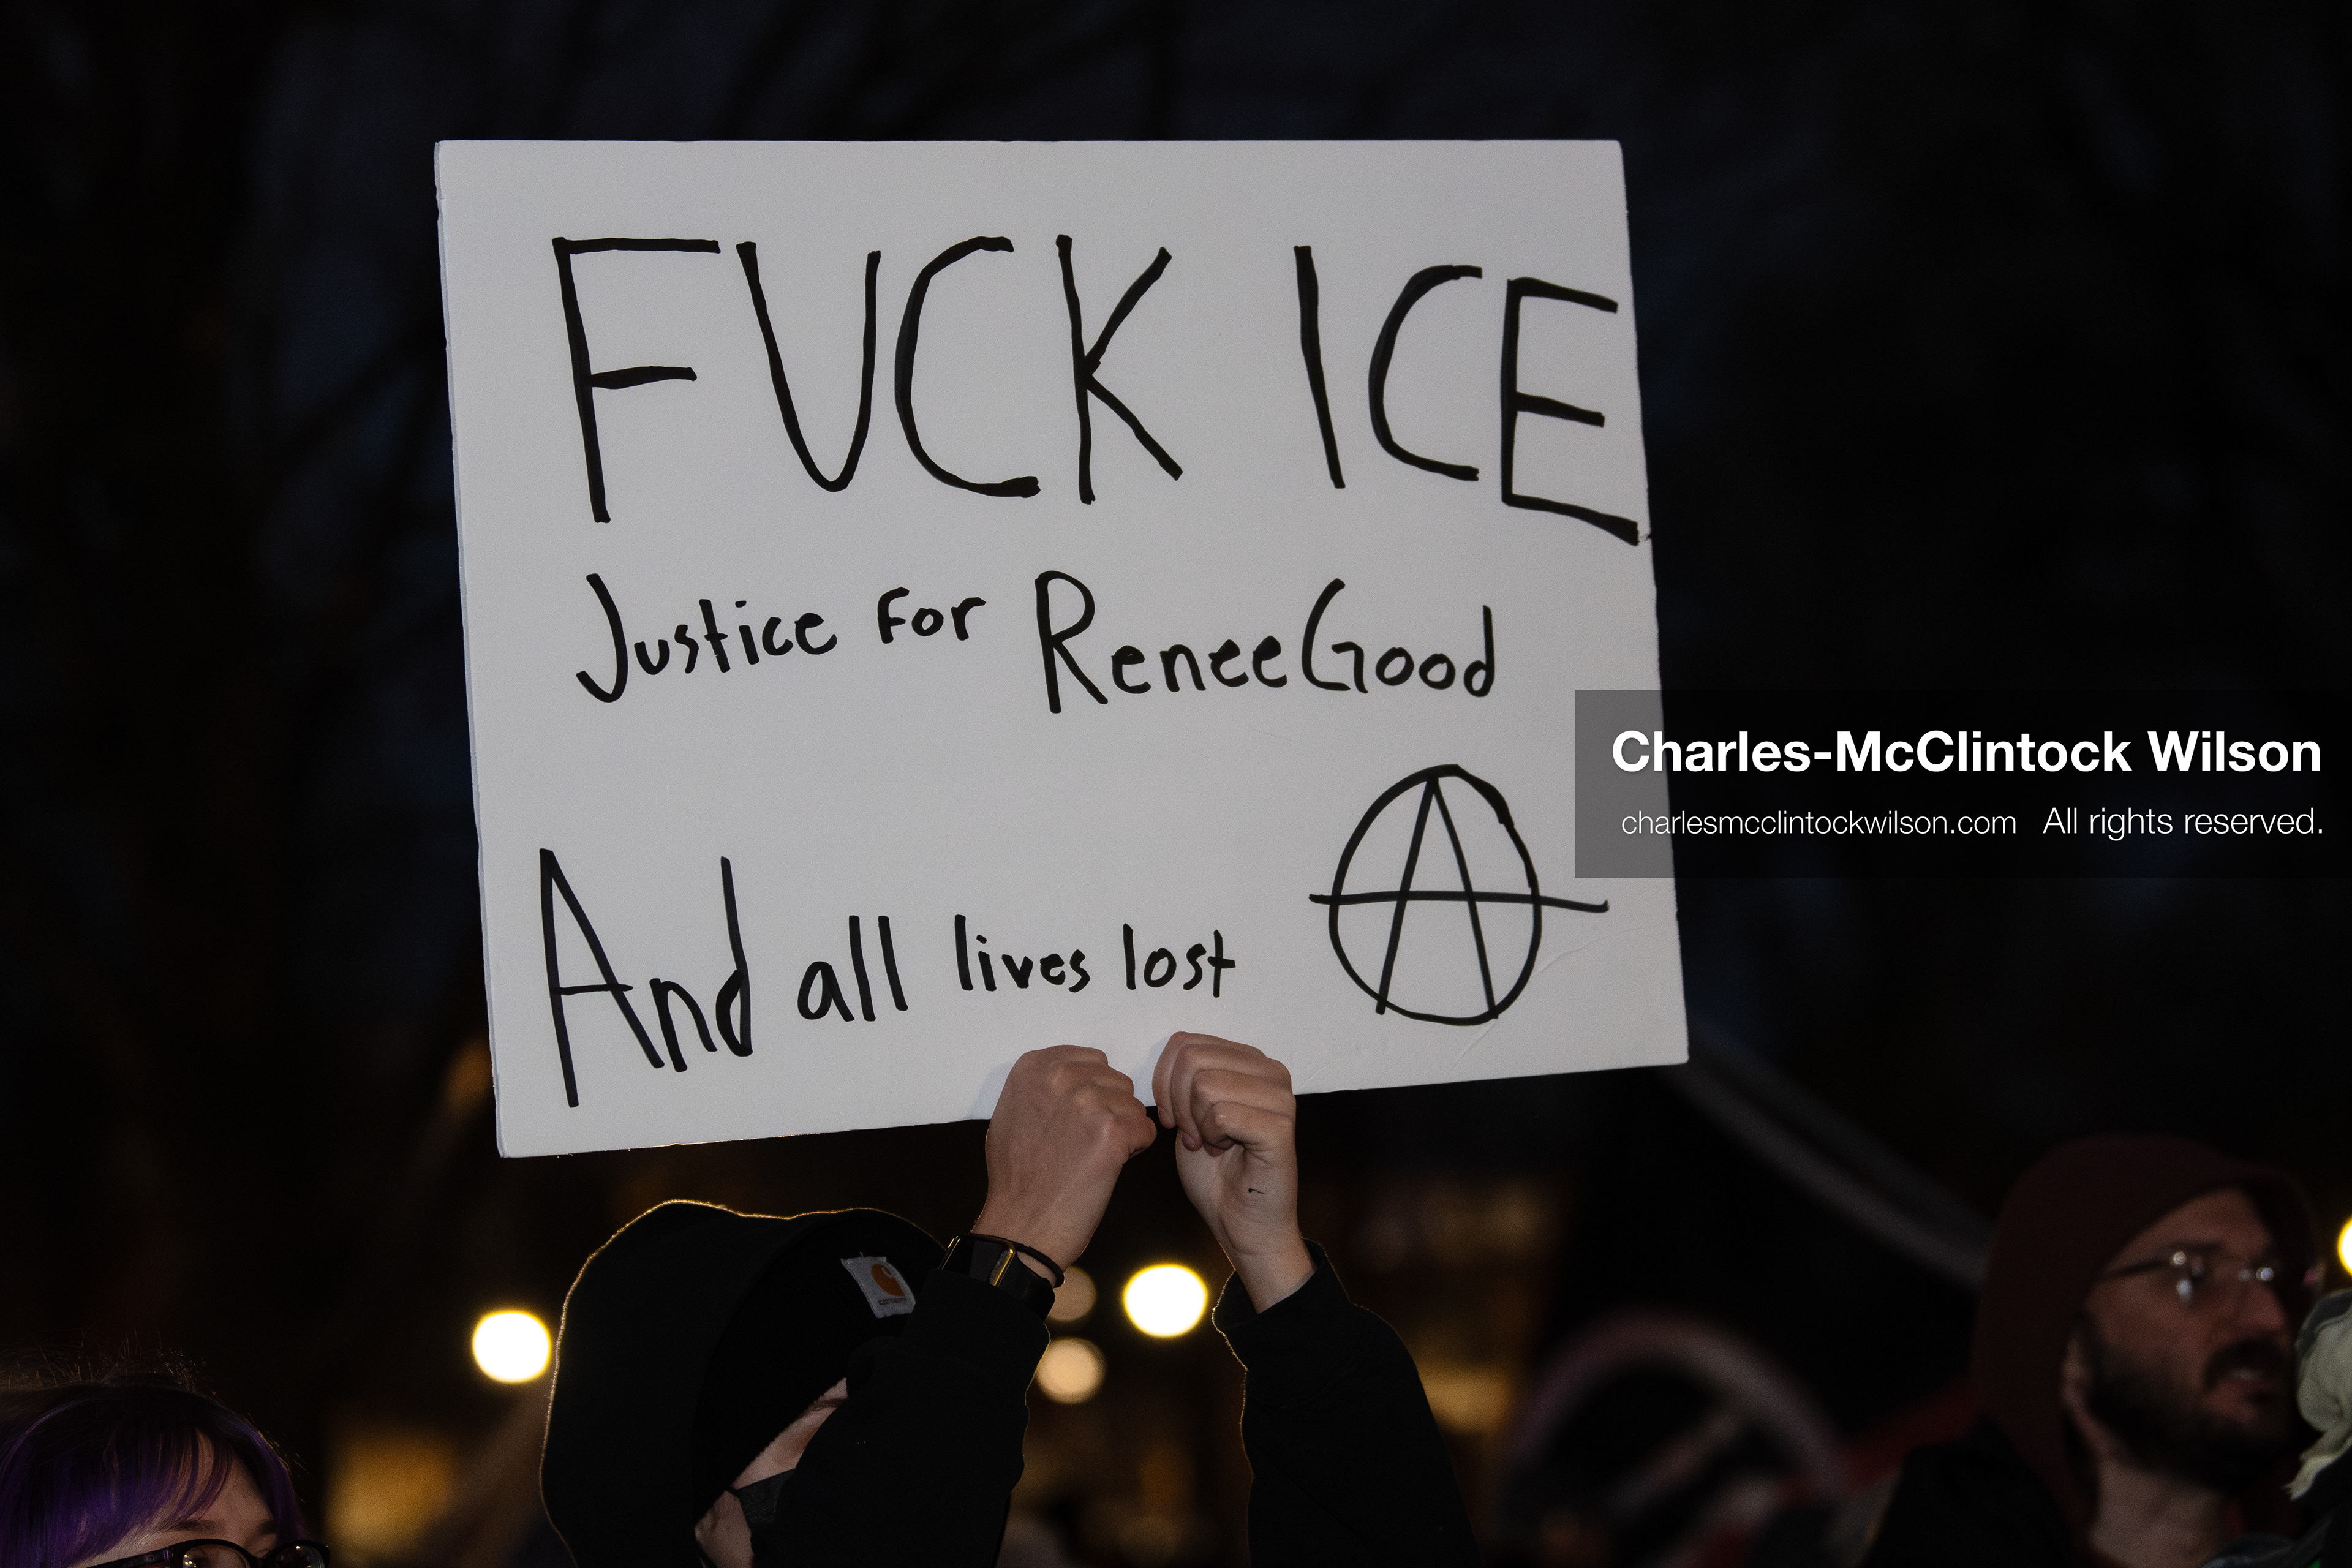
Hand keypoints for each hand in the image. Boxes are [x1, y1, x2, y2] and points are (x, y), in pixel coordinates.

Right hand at [972, 1045, 1155, 1274]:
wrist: (1021, 1224)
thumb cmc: (1016, 1177)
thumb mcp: (1011, 1112)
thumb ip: (1043, 1086)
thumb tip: (1074, 1076)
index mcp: (1035, 1066)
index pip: (1092, 1060)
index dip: (1094, 1092)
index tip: (1078, 1119)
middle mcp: (1060, 1076)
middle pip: (1116, 1081)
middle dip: (1110, 1109)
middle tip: (1085, 1143)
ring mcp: (1087, 1101)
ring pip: (1132, 1105)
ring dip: (1122, 1130)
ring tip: (1092, 1156)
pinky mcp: (1113, 1131)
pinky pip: (1146, 1130)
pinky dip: (1134, 1150)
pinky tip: (1106, 1166)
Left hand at [1153, 1033, 1312, 1310]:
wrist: (1243, 1224)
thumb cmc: (1215, 1171)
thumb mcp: (1189, 1113)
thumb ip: (1184, 1077)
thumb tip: (1170, 1052)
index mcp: (1249, 1060)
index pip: (1185, 1043)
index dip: (1163, 1083)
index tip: (1172, 1117)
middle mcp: (1270, 1070)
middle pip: (1191, 1059)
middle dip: (1176, 1102)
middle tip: (1192, 1135)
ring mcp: (1280, 1096)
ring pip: (1204, 1084)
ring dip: (1195, 1123)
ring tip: (1213, 1144)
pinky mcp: (1281, 1127)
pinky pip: (1221, 1113)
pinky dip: (1211, 1137)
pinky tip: (1224, 1151)